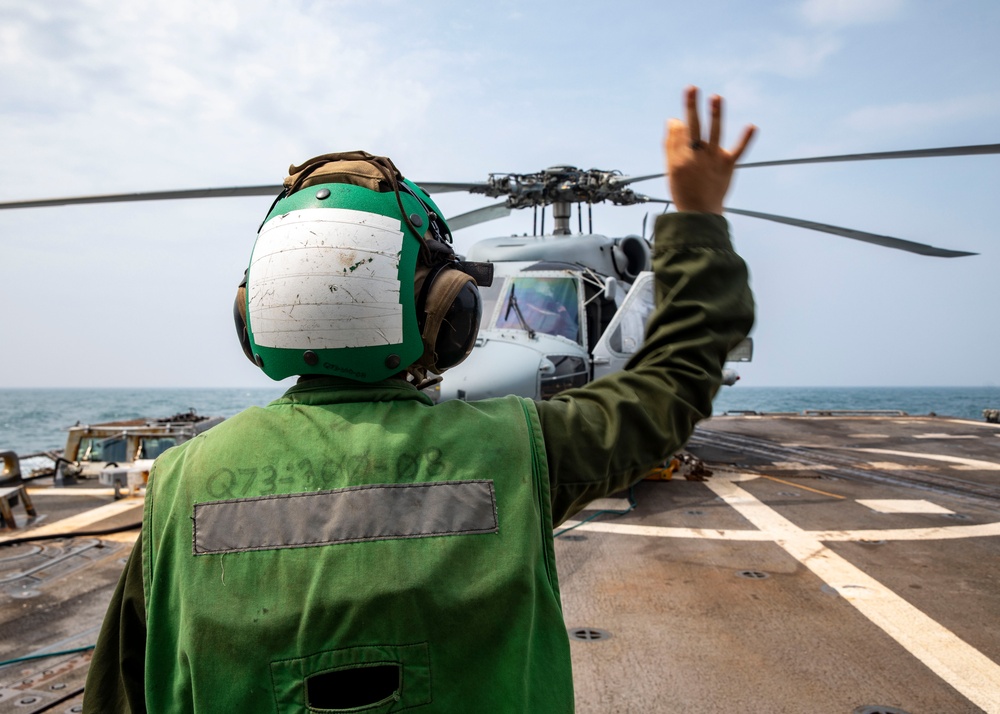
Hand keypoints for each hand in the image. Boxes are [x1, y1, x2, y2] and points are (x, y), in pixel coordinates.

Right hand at [665, 86, 755, 213]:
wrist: (700, 214)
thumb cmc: (683, 190)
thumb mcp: (671, 169)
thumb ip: (671, 144)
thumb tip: (674, 120)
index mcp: (680, 158)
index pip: (679, 132)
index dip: (678, 123)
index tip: (677, 121)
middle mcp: (697, 156)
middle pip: (694, 128)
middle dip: (691, 107)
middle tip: (692, 88)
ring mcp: (714, 160)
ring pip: (715, 133)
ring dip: (716, 114)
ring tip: (716, 97)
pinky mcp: (728, 165)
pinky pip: (738, 151)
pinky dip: (746, 139)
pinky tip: (752, 126)